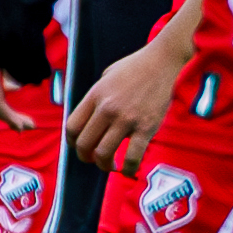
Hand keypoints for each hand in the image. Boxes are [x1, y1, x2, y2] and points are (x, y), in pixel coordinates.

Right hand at [0, 45, 34, 131]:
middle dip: (8, 116)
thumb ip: (17, 70)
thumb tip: (13, 87)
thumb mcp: (22, 47)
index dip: (10, 117)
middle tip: (28, 126)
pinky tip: (13, 97)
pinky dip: (3, 96)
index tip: (27, 126)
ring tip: (22, 118)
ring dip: (6, 108)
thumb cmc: (18, 20)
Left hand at [67, 18, 190, 168]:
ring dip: (104, 165)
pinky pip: (133, 156)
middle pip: (85, 144)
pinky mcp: (146, 127)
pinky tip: (128, 170)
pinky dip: (129, 168)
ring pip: (104, 153)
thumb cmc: (133, 69)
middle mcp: (107, 109)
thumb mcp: (105, 78)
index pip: (72, 126)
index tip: (78, 147)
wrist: (161, 62)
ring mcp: (126, 119)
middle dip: (85, 157)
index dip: (72, 143)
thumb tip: (89, 122)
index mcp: (95, 96)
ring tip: (109, 166)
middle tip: (92, 160)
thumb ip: (96, 99)